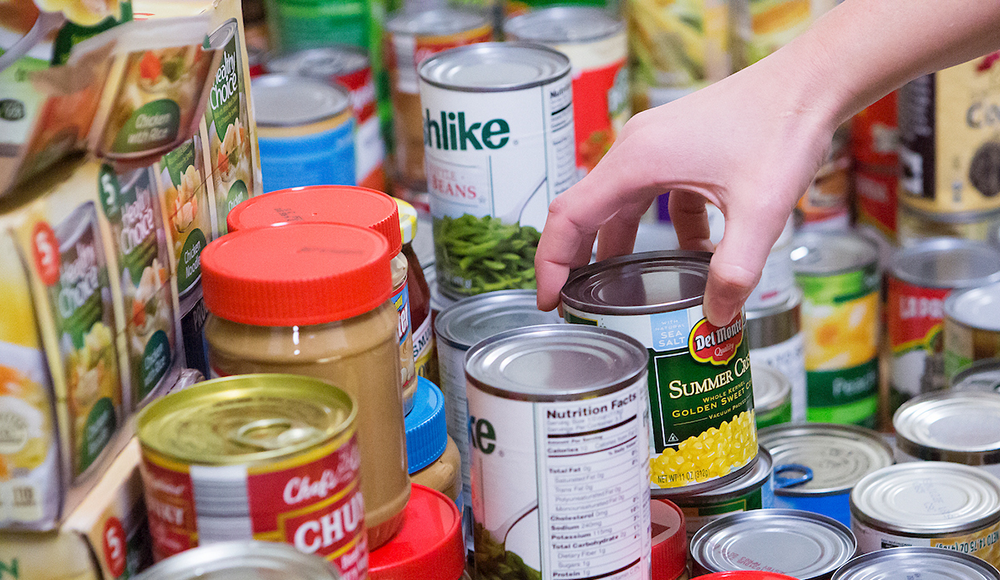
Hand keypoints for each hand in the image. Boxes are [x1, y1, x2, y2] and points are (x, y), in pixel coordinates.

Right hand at [535, 52, 837, 324]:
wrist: (810, 82)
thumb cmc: (781, 129)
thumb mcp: (760, 211)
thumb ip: (735, 270)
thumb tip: (716, 318)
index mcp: (636, 162)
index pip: (569, 216)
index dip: (551, 262)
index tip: (549, 301)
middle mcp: (635, 150)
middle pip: (587, 211)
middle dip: (579, 260)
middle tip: (576, 303)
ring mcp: (655, 145)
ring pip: (620, 204)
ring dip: (620, 246)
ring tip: (623, 288)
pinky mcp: (677, 147)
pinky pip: (654, 194)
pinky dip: (664, 228)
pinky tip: (696, 253)